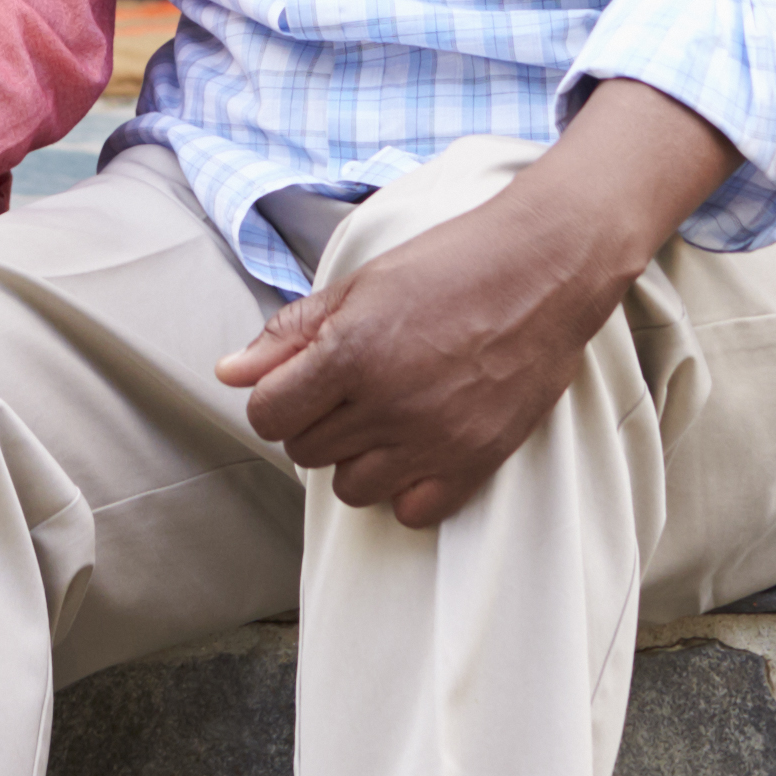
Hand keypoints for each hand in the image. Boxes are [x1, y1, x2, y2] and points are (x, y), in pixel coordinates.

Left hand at [214, 82, 739, 523]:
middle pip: (306, 452)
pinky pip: (411, 512)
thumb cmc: (452, 264)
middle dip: (315, 423)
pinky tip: (418, 448)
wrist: (546, 269)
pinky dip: (406, 489)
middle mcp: (387, 404)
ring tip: (384, 417)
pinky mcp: (476, 461)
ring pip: (352, 489)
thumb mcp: (360, 285)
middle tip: (350, 390)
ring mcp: (433, 439)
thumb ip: (290, 333)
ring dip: (356, 459)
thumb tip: (229, 373)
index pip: (268, 415)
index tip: (299, 385)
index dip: (275, 400)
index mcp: (351, 352)